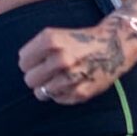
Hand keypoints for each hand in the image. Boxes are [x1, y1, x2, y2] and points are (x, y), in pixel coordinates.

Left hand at [18, 21, 135, 104]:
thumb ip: (36, 50)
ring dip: (48, 87)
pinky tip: (71, 83)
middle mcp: (60, 58)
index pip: (23, 62)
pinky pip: (57, 99)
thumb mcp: (55, 36)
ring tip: (60, 78)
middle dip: (36, 76)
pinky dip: (61, 93)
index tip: (39, 60)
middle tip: (49, 71)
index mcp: (51, 40)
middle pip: (29, 79)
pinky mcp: (80, 92)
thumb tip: (23, 69)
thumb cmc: (80, 41)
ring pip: (41, 92)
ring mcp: (71, 77)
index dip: (30, 62)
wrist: (114, 46)